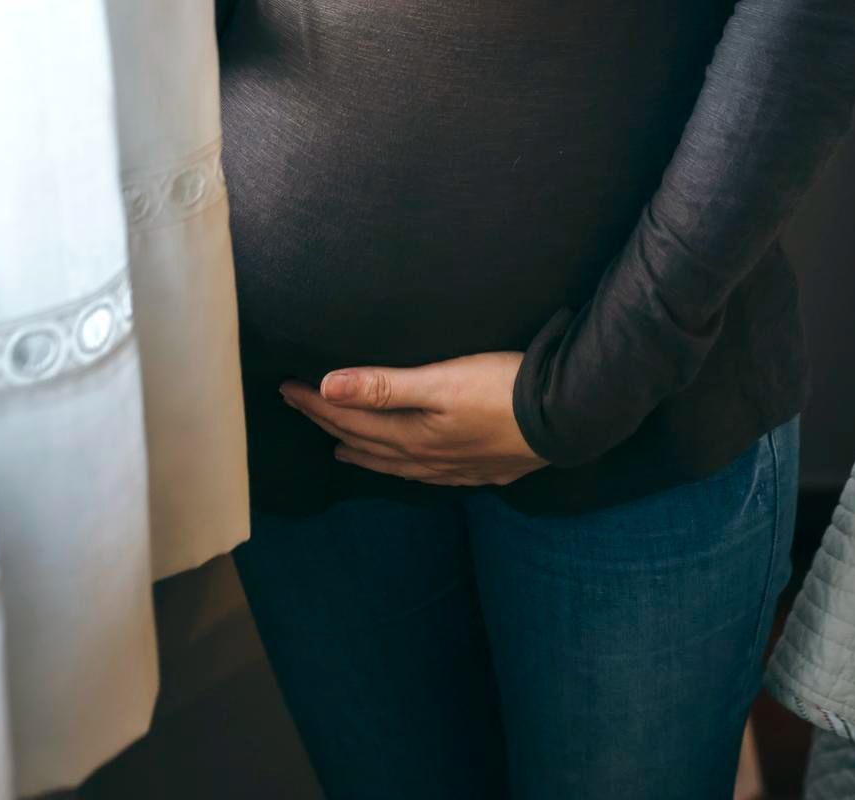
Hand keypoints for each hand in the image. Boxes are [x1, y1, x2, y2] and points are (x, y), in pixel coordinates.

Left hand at [278, 350, 550, 485]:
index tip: (287, 389)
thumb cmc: (504, 391)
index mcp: (413, 436)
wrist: (567, 418)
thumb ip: (385, 385)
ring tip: (341, 448)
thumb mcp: (442, 380)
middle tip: (303, 408)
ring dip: (363, 452)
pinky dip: (402, 468)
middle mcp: (427, 458)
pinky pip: (425, 474)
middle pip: (367, 441)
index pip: (351, 417)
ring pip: (394, 463)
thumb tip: (329, 385)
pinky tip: (410, 466)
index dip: (317, 402)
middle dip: (330, 423)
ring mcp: (454, 468)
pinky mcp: (481, 468)